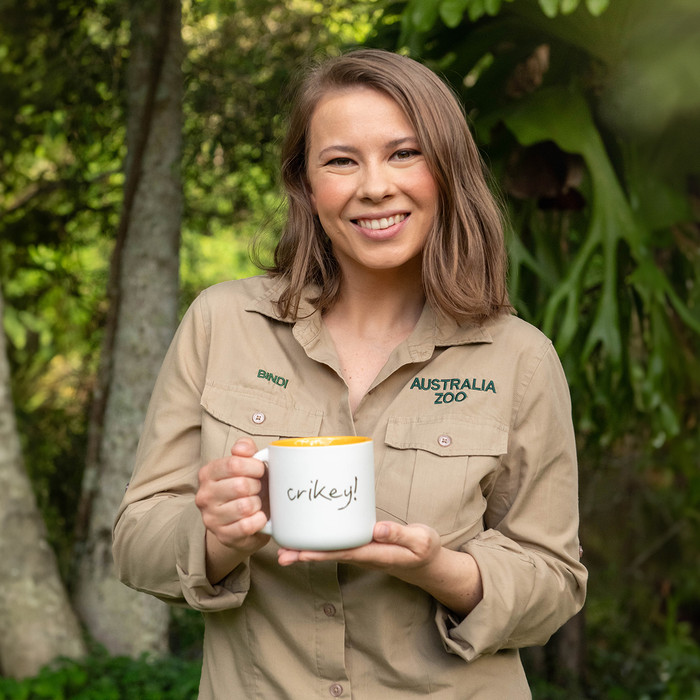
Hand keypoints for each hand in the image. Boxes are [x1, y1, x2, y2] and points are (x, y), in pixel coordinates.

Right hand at [195, 438, 269, 560]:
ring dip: (258, 504)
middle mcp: (204, 495)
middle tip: (258, 488)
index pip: (234, 464)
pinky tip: (259, 517)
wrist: (243, 522)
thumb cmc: (247, 487)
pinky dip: (259, 520)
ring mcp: (211, 518)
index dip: (254, 466)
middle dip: (257, 486)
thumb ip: (245, 450)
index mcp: (208, 473)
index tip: (260, 470)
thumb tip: (243, 447)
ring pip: (244, 506)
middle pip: (240, 485)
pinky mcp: (223, 536)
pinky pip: (247, 526)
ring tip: (256, 503)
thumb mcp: (246, 465)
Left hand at [277, 521, 440, 576]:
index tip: (302, 551)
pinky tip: (304, 541)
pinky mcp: (360, 548)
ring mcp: (361, 554)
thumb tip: (378, 528)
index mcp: (377, 554)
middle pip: (331, 555)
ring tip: (283, 551)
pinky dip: (318, 545)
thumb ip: (400, 534)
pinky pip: (336, 547)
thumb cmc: (424, 550)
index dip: (322, 551)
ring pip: (330, 553)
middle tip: (281, 555)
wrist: (426, 564)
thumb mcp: (421, 540)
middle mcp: (364, 556)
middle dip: (305, 555)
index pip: (345, 552)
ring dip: (307, 552)